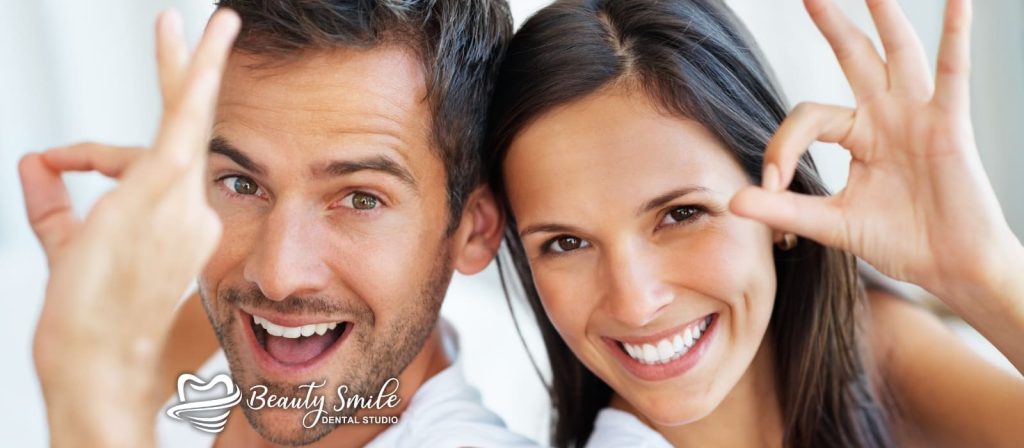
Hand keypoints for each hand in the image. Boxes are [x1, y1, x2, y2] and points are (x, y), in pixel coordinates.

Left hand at [18, 9, 238, 445]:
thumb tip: (34, 162)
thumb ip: (54, 208)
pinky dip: (195, 75)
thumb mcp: (68, 254)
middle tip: (212, 24)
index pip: (150, 167)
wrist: (101, 368)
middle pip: (185, 131)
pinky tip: (201, 37)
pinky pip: (184, 120)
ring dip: (184, 66)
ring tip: (177, 22)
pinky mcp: (165, 187)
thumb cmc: (91, 328)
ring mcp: (185, 201)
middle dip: (196, 72)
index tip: (52, 158)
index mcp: (183, 230)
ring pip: (178, 121)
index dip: (93, 156)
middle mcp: (195, 212)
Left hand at [730, 0, 1021, 302]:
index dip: (782, 147)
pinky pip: (952, 74)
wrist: (950, 267)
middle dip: (833, 25)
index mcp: (857, 136)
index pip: (807, 120)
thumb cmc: (900, 242)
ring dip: (884, 17)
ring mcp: (917, 116)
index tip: (772, 186)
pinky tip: (957, 3)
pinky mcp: (949, 125)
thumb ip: (783, 210)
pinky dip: (957, 37)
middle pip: (854, 58)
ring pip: (898, 54)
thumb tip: (731, 201)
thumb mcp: (831, 225)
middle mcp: (886, 116)